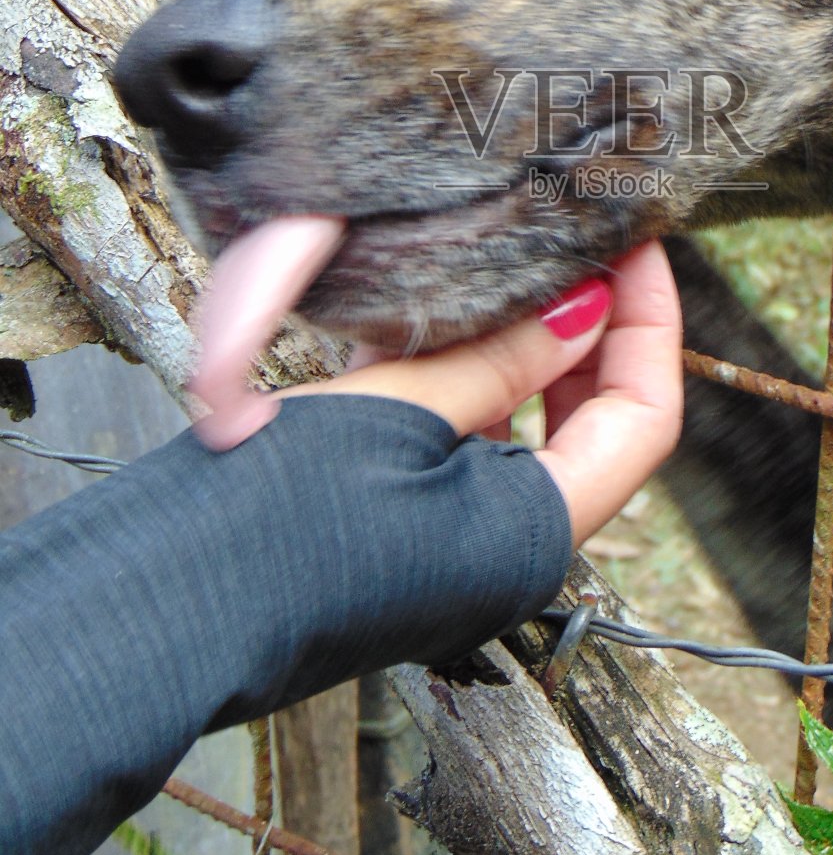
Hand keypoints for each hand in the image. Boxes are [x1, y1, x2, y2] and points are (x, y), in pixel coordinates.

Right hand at [198, 240, 682, 546]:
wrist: (160, 609)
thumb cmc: (276, 517)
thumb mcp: (399, 412)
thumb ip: (504, 359)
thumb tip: (587, 308)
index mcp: (536, 535)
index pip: (644, 418)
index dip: (650, 323)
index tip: (631, 246)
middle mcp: (512, 547)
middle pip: (597, 422)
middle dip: (596, 332)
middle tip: (576, 246)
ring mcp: (460, 543)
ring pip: (529, 427)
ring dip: (528, 349)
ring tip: (512, 265)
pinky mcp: (409, 530)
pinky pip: (466, 443)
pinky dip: (467, 380)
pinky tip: (445, 317)